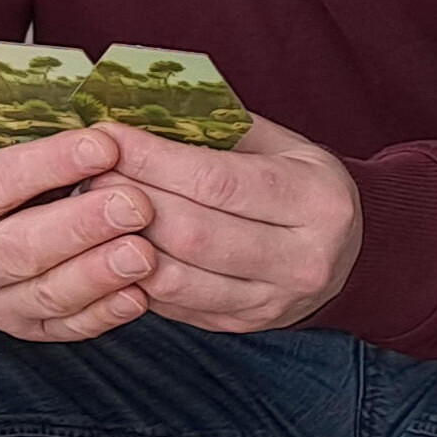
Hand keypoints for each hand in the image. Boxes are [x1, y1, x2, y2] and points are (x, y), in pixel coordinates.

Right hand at [0, 119, 160, 341]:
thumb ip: (29, 121)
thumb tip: (92, 99)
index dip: (50, 164)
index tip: (106, 145)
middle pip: (19, 248)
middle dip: (80, 227)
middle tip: (135, 205)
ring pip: (45, 295)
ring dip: (98, 275)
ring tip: (145, 253)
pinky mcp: (22, 329)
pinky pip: (65, 329)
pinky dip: (104, 315)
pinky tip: (139, 295)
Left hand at [99, 116, 363, 331]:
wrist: (349, 251)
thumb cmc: (299, 182)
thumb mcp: (279, 144)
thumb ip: (218, 128)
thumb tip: (137, 110)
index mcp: (317, 201)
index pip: (218, 181)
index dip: (154, 159)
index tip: (109, 136)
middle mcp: (303, 259)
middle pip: (193, 234)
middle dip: (130, 201)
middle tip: (88, 171)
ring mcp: (273, 301)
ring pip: (177, 278)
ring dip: (122, 243)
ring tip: (93, 208)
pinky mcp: (244, 326)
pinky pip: (174, 305)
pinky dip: (135, 274)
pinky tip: (112, 245)